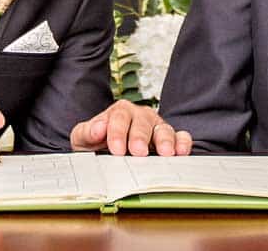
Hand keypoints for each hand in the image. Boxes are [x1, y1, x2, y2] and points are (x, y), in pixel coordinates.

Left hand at [70, 100, 191, 156]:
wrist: (106, 155)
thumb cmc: (96, 144)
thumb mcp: (83, 138)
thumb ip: (87, 132)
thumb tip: (97, 128)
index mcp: (119, 112)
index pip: (119, 117)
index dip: (117, 133)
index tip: (116, 149)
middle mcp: (140, 117)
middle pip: (142, 122)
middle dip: (140, 137)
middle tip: (138, 152)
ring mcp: (157, 128)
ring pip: (163, 129)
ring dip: (165, 140)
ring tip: (165, 153)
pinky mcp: (171, 140)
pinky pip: (181, 137)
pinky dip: (183, 142)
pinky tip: (181, 152)